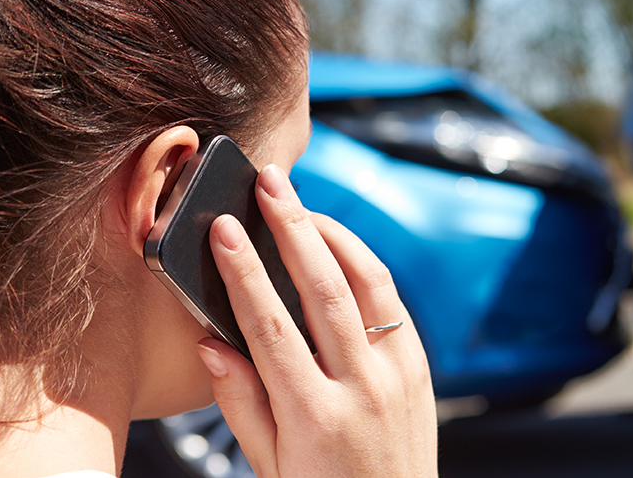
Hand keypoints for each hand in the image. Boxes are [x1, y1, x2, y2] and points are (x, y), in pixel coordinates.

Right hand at [195, 163, 437, 476]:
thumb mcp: (270, 465)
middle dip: (292, 227)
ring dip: (333, 234)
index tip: (224, 229)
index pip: (272, 327)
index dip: (244, 272)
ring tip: (301, 202)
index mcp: (315, 416)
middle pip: (325, 288)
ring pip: (369, 283)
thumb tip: (211, 341)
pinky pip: (392, 303)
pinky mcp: (421, 368)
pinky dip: (364, 266)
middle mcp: (363, 388)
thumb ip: (240, 402)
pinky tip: (337, 246)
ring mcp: (400, 375)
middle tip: (270, 183)